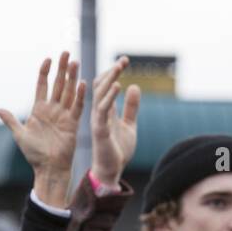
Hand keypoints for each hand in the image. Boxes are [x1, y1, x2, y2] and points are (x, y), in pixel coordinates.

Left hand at [0, 52, 85, 208]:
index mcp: (39, 110)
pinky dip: (80, 96)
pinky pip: (78, 107)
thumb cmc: (34, 154)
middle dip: (62, 69)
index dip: (45, 72)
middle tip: (67, 53)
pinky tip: (83, 83)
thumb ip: (10, 120)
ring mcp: (64, 116)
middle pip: (58, 85)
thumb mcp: (19, 135)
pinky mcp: (73, 124)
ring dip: (72, 78)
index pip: (43, 85)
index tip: (48, 59)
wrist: (49, 169)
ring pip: (69, 92)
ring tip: (76, 62)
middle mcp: (53, 110)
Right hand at [90, 56, 140, 186]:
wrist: (112, 171)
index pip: (106, 86)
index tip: (125, 60)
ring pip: (100, 94)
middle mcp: (98, 112)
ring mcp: (97, 120)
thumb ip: (131, 107)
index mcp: (105, 110)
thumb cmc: (118, 149)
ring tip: (120, 67)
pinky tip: (118, 86)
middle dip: (112, 72)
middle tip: (124, 60)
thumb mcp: (130, 124)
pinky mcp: (100, 129)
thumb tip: (134, 86)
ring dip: (110, 79)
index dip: (114, 72)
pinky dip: (110, 96)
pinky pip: (103, 109)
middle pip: (101, 86)